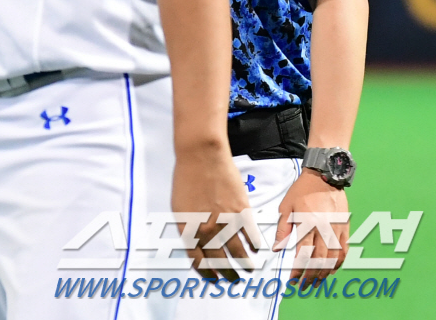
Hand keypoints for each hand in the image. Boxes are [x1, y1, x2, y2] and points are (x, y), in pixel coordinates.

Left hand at [173, 146, 264, 281]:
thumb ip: (188, 227)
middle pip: (220, 262)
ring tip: (248, 270)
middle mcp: (206, 230)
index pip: (198, 261)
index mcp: (187, 229)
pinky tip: (255, 250)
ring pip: (239, 254)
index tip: (214, 278)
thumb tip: (197, 244)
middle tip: (234, 279)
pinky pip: (251, 237)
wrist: (200, 156)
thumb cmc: (186, 177)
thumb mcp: (179, 206)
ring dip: (245, 265)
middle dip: (228, 274)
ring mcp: (225, 222)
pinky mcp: (241, 212)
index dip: (207, 273)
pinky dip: (255, 246)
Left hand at [275, 169, 349, 289]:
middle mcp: (323, 229)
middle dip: (311, 276)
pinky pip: (344, 251)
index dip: (298, 269)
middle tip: (304, 286)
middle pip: (319, 260)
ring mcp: (336, 230)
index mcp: (307, 224)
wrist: (324, 176)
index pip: (303, 254)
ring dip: (325, 273)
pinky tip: (331, 270)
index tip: (292, 279)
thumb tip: (276, 249)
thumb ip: (282, 230)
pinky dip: (338, 264)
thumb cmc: (302, 190)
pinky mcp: (345, 229)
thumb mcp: (286, 207)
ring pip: (333, 259)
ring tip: (316, 282)